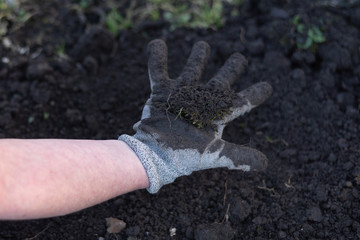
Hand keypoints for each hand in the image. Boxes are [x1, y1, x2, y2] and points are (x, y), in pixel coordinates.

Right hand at [120, 39, 271, 192]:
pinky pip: (158, 69)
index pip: (241, 102)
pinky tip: (158, 44)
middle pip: (220, 82)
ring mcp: (181, 94)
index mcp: (216, 115)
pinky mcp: (161, 91)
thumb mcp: (215, 154)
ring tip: (203, 45)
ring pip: (192, 70)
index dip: (255, 94)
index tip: (268, 87)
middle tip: (240, 58)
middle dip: (231, 69)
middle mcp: (201, 102)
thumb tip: (266, 165)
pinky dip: (157, 56)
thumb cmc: (186, 156)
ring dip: (198, 57)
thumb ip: (239, 156)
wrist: (156, 155)